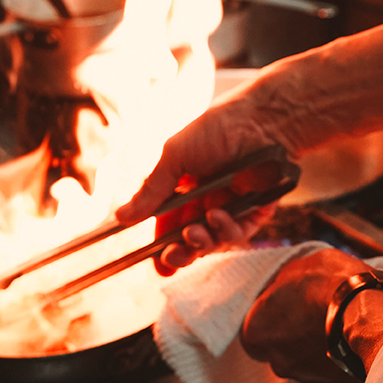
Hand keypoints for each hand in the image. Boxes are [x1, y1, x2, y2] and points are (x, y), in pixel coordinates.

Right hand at [113, 77, 292, 274]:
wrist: (261, 120)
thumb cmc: (216, 130)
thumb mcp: (175, 157)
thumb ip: (151, 190)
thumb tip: (121, 217)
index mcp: (184, 186)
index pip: (168, 224)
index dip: (161, 246)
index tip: (153, 262)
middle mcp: (207, 198)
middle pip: (191, 239)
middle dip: (181, 253)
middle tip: (173, 256)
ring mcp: (232, 205)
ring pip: (214, 241)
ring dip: (202, 242)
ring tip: (195, 231)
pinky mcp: (256, 209)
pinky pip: (239, 233)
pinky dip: (226, 231)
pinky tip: (218, 216)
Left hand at [241, 249, 382, 382]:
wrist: (373, 316)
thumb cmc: (333, 285)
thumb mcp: (302, 264)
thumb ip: (286, 282)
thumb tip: (286, 286)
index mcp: (258, 332)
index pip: (257, 329)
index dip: (276, 316)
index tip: (292, 306)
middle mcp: (278, 362)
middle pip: (283, 351)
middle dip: (299, 336)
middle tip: (321, 317)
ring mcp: (307, 381)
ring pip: (310, 366)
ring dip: (322, 351)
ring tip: (344, 331)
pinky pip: (337, 378)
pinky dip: (344, 366)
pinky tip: (357, 348)